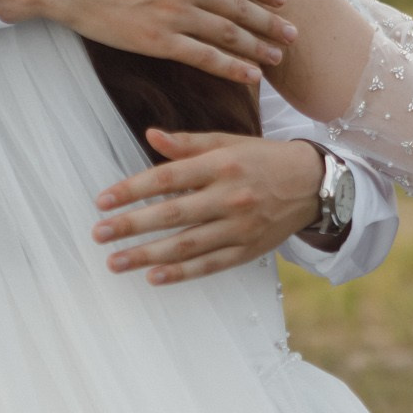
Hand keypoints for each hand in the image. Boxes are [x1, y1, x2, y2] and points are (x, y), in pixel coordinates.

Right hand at [0, 0, 295, 85]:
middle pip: (239, 6)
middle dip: (270, 23)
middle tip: (293, 35)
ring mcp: (173, 14)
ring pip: (228, 34)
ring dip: (258, 48)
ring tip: (278, 58)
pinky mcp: (157, 42)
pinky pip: (204, 57)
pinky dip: (231, 67)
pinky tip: (250, 75)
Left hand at [93, 132, 321, 284]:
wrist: (314, 184)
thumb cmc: (262, 159)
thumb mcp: (228, 143)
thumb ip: (188, 144)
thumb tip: (150, 135)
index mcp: (221, 165)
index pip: (168, 178)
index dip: (132, 189)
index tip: (102, 201)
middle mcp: (230, 197)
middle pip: (172, 214)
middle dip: (131, 225)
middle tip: (98, 234)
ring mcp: (240, 226)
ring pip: (187, 245)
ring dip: (147, 255)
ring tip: (115, 262)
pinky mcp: (248, 250)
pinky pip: (210, 265)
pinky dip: (181, 273)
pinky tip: (153, 277)